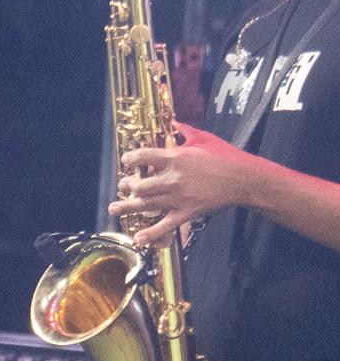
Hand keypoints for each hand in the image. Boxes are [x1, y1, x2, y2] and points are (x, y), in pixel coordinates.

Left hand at [111, 123, 254, 245]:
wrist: (245, 180)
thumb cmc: (226, 157)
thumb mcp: (204, 138)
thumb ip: (185, 131)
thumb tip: (174, 122)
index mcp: (175, 158)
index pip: (143, 157)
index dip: (130, 159)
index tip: (126, 161)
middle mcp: (174, 178)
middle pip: (141, 185)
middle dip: (128, 185)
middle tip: (123, 185)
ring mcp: (180, 197)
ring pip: (148, 204)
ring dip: (128, 206)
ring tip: (114, 208)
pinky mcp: (189, 212)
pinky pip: (167, 224)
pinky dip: (152, 233)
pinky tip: (139, 238)